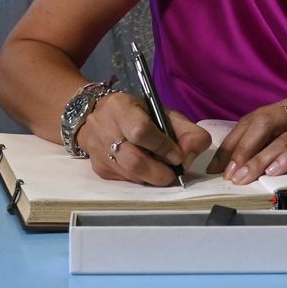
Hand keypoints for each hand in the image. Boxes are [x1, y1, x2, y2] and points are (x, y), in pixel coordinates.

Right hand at [76, 92, 210, 186]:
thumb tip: (190, 155)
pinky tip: (145, 169)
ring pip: (130, 174)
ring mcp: (97, 151)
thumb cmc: (136, 113)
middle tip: (172, 172)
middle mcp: (103, 128)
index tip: (177, 155)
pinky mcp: (99, 168)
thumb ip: (185, 130)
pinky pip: (125, 180)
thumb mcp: (162, 112)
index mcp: (120, 107)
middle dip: (159, 172)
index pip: (140, 131)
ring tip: (161, 169)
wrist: (96, 115)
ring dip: (152, 177)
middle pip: (134, 160)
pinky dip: (141, 179)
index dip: (162, 146)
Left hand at [208, 97, 286, 184]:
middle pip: (262, 122)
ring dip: (259, 157)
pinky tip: (275, 171)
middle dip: (241, 148)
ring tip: (244, 176)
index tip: (217, 165)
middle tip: (226, 173)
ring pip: (282, 135)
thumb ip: (282, 142)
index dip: (233, 142)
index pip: (253, 119)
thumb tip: (246, 162)